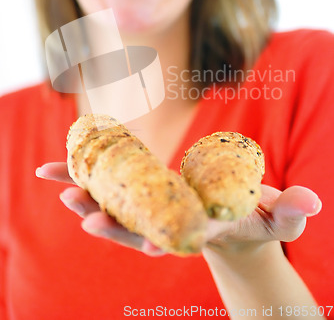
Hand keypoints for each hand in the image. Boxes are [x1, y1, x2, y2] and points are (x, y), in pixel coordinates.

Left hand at [36, 163, 320, 255]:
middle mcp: (171, 225)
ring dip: (88, 198)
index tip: (146, 246)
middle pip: (138, 229)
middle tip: (84, 214)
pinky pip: (112, 189)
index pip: (182, 240)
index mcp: (203, 231)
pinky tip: (57, 170)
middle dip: (113, 224)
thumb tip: (311, 202)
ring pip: (117, 210)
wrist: (233, 227)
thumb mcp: (279, 217)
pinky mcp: (146, 197)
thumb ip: (293, 210)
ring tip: (58, 186)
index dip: (165, 242)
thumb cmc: (257, 219)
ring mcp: (155, 212)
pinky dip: (85, 180)